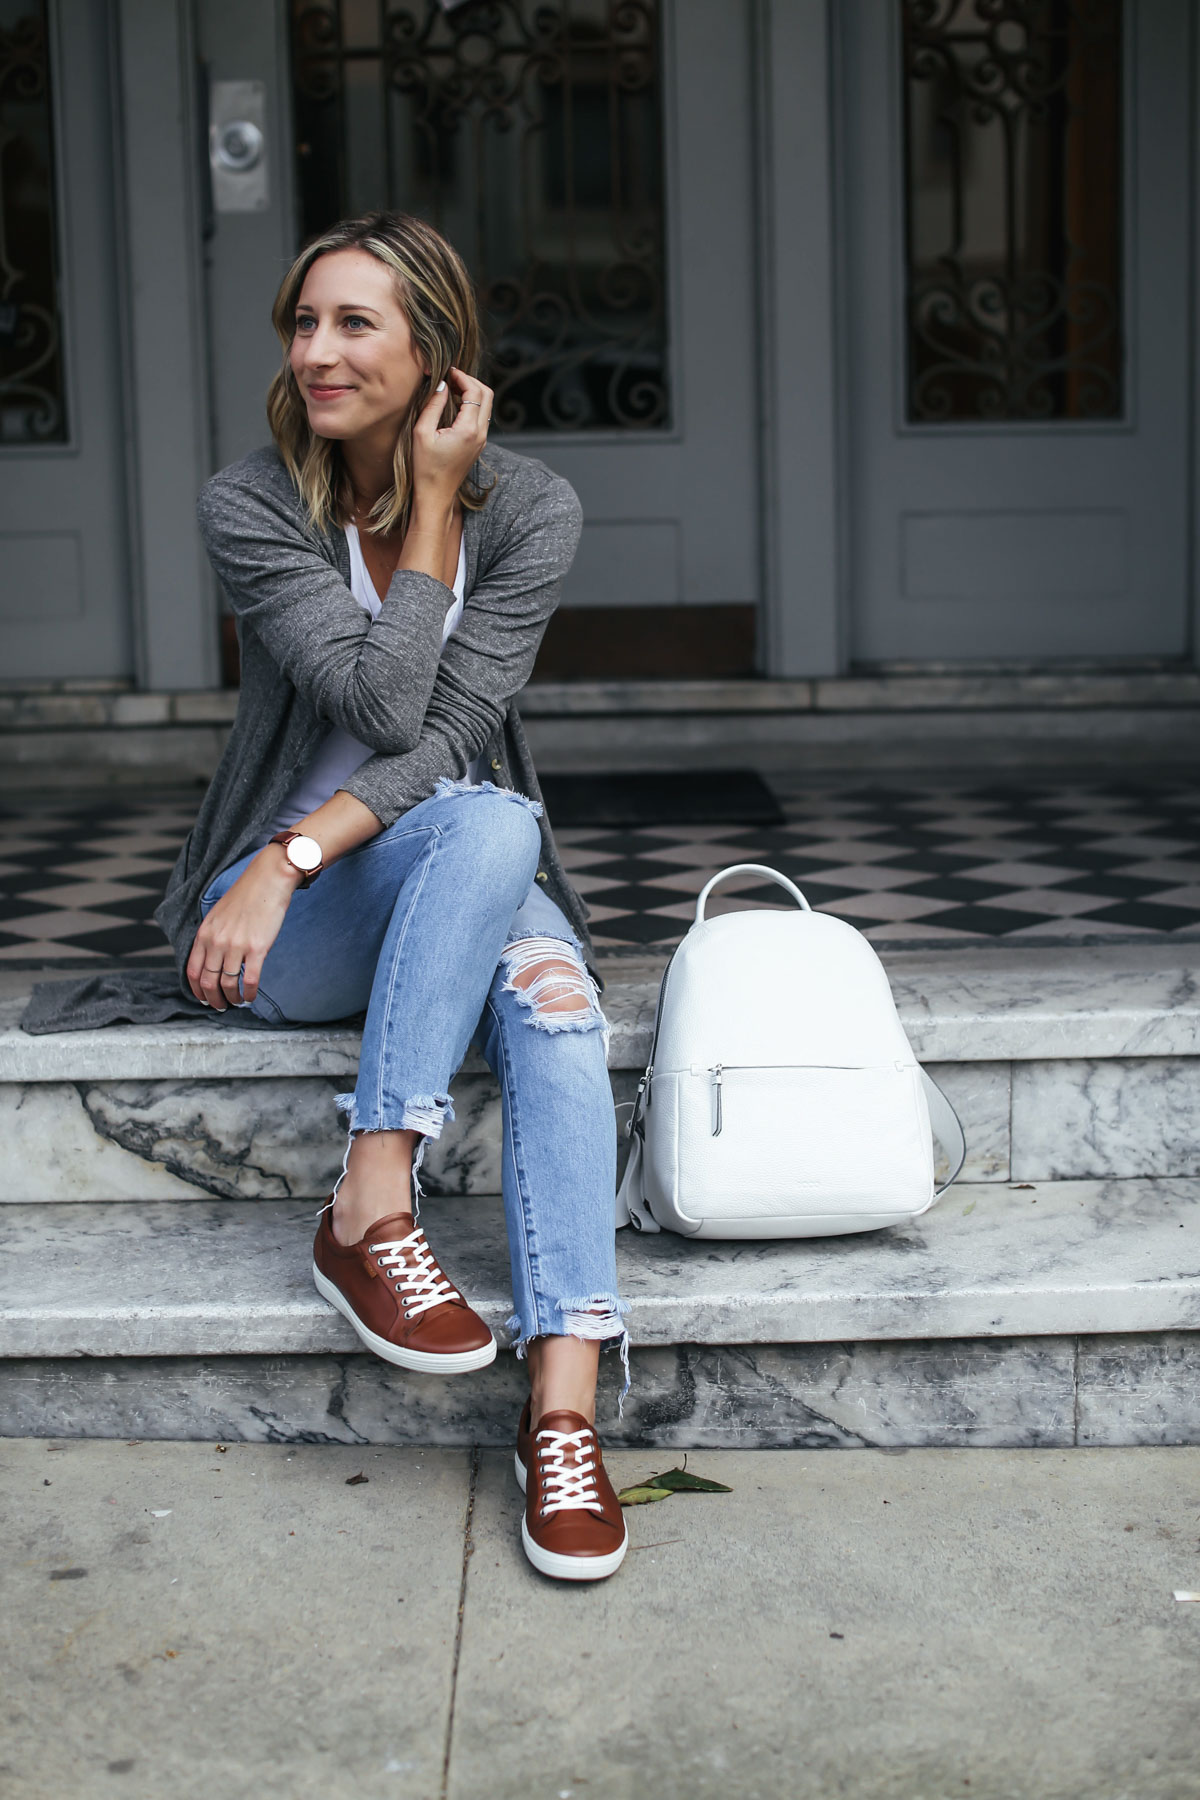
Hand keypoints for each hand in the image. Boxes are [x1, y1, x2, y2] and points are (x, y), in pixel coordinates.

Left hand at [186, 846, 301, 1009]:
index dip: (197, 990)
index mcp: (205, 933)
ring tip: (237, 1002)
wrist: (267, 881)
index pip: (193, 971)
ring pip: (227, 984)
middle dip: (213, 999)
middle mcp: (217, 941)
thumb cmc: (245, 896)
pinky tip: (250, 997)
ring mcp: (236, 946)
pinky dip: (248, 993)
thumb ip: (211, 937)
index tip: (203, 999)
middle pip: (208, 982)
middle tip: (220, 1006)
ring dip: (232, 998)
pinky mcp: (257, 949)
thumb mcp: (217, 915)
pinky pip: (249, 980)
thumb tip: (211, 961)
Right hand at [410, 366, 492, 504]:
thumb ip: (433, 405)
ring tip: (451, 388)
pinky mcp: (479, 444)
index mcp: (469, 429)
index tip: (447, 371)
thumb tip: (441, 384)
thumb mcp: (422, 433)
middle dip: (470, 380)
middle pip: (487, 394)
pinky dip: (471, 404)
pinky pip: (481, 416)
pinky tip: (454, 404)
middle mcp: (481, 433)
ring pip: (486, 405)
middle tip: (450, 377)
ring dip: (472, 392)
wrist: (436, 495)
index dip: (462, 376)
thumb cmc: (425, 467)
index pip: (474, 391)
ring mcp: (482, 440)